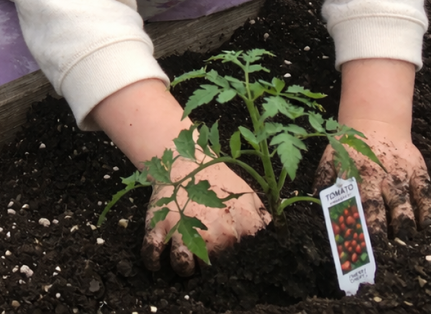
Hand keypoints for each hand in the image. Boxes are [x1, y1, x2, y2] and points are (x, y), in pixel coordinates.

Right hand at [143, 160, 269, 275]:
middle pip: (213, 271)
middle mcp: (213, 234)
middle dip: (211, 267)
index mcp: (239, 227)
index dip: (241, 266)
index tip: (235, 262)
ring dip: (184, 266)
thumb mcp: (249, 195)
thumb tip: (279, 243)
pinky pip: (151, 253)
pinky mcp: (157, 225)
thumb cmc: (219, 180)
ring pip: (183, 267)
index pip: (247, 263)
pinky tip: (158, 260)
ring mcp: (182, 230)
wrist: (184, 158)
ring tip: (186, 258)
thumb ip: (265, 221)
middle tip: (208, 254)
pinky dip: (153, 261)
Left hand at [314, 129, 430, 242]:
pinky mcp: (417, 172)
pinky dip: (427, 211)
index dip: (353, 223)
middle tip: (380, 244)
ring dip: (402, 223)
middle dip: (378, 228)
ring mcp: (399, 175)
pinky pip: (425, 194)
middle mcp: (377, 177)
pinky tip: (425, 224)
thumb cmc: (350, 146)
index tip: (355, 240)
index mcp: (353, 175)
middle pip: (378, 208)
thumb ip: (323, 177)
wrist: (375, 121)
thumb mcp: (331, 157)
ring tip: (402, 236)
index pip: (352, 204)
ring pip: (402, 204)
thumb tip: (314, 199)